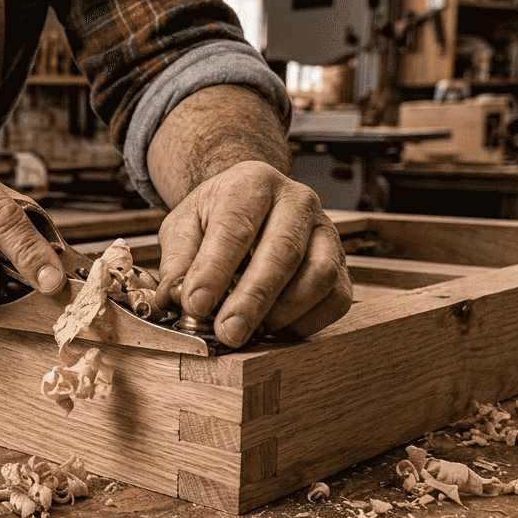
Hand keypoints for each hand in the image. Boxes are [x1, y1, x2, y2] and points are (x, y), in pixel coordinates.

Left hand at [156, 161, 351, 346]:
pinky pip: (336, 298)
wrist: (252, 204)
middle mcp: (297, 201)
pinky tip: (275, 327)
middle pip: (283, 252)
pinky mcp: (341, 263)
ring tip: (250, 329)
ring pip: (319, 276)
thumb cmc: (215, 218)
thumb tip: (175, 298)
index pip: (235, 227)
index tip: (196, 305)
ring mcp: (326, 231)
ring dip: (283, 312)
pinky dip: (306, 321)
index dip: (215, 270)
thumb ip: (177, 260)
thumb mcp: (184, 226)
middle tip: (228, 333)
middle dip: (253, 299)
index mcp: (252, 184)